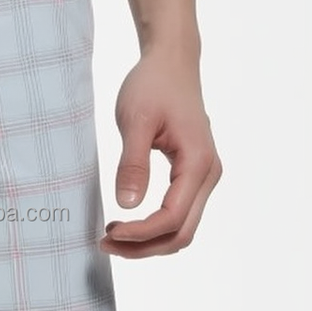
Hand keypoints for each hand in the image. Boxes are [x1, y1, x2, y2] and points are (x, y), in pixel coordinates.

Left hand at [100, 49, 221, 257]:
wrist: (171, 63)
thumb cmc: (153, 86)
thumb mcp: (135, 121)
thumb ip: (132, 164)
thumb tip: (126, 204)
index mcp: (197, 163)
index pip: (172, 218)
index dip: (139, 233)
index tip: (107, 232)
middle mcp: (208, 175)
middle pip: (181, 234)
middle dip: (143, 247)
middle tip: (103, 243)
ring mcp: (203, 177)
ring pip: (182, 228)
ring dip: (148, 241)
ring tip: (111, 235)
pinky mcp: (192, 175)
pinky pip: (178, 214)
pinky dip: (154, 227)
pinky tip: (126, 222)